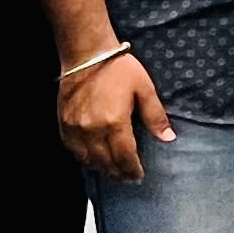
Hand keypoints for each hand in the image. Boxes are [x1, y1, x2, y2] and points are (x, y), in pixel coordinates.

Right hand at [60, 53, 174, 180]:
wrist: (87, 55)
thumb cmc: (119, 69)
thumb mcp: (144, 89)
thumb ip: (155, 116)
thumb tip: (169, 138)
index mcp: (115, 123)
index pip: (125, 157)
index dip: (132, 170)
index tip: (138, 176)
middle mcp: (93, 131)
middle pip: (106, 163)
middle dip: (119, 173)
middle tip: (128, 177)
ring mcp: (76, 129)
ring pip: (88, 160)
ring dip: (102, 168)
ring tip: (113, 170)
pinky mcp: (64, 124)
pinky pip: (73, 150)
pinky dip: (84, 158)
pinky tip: (93, 158)